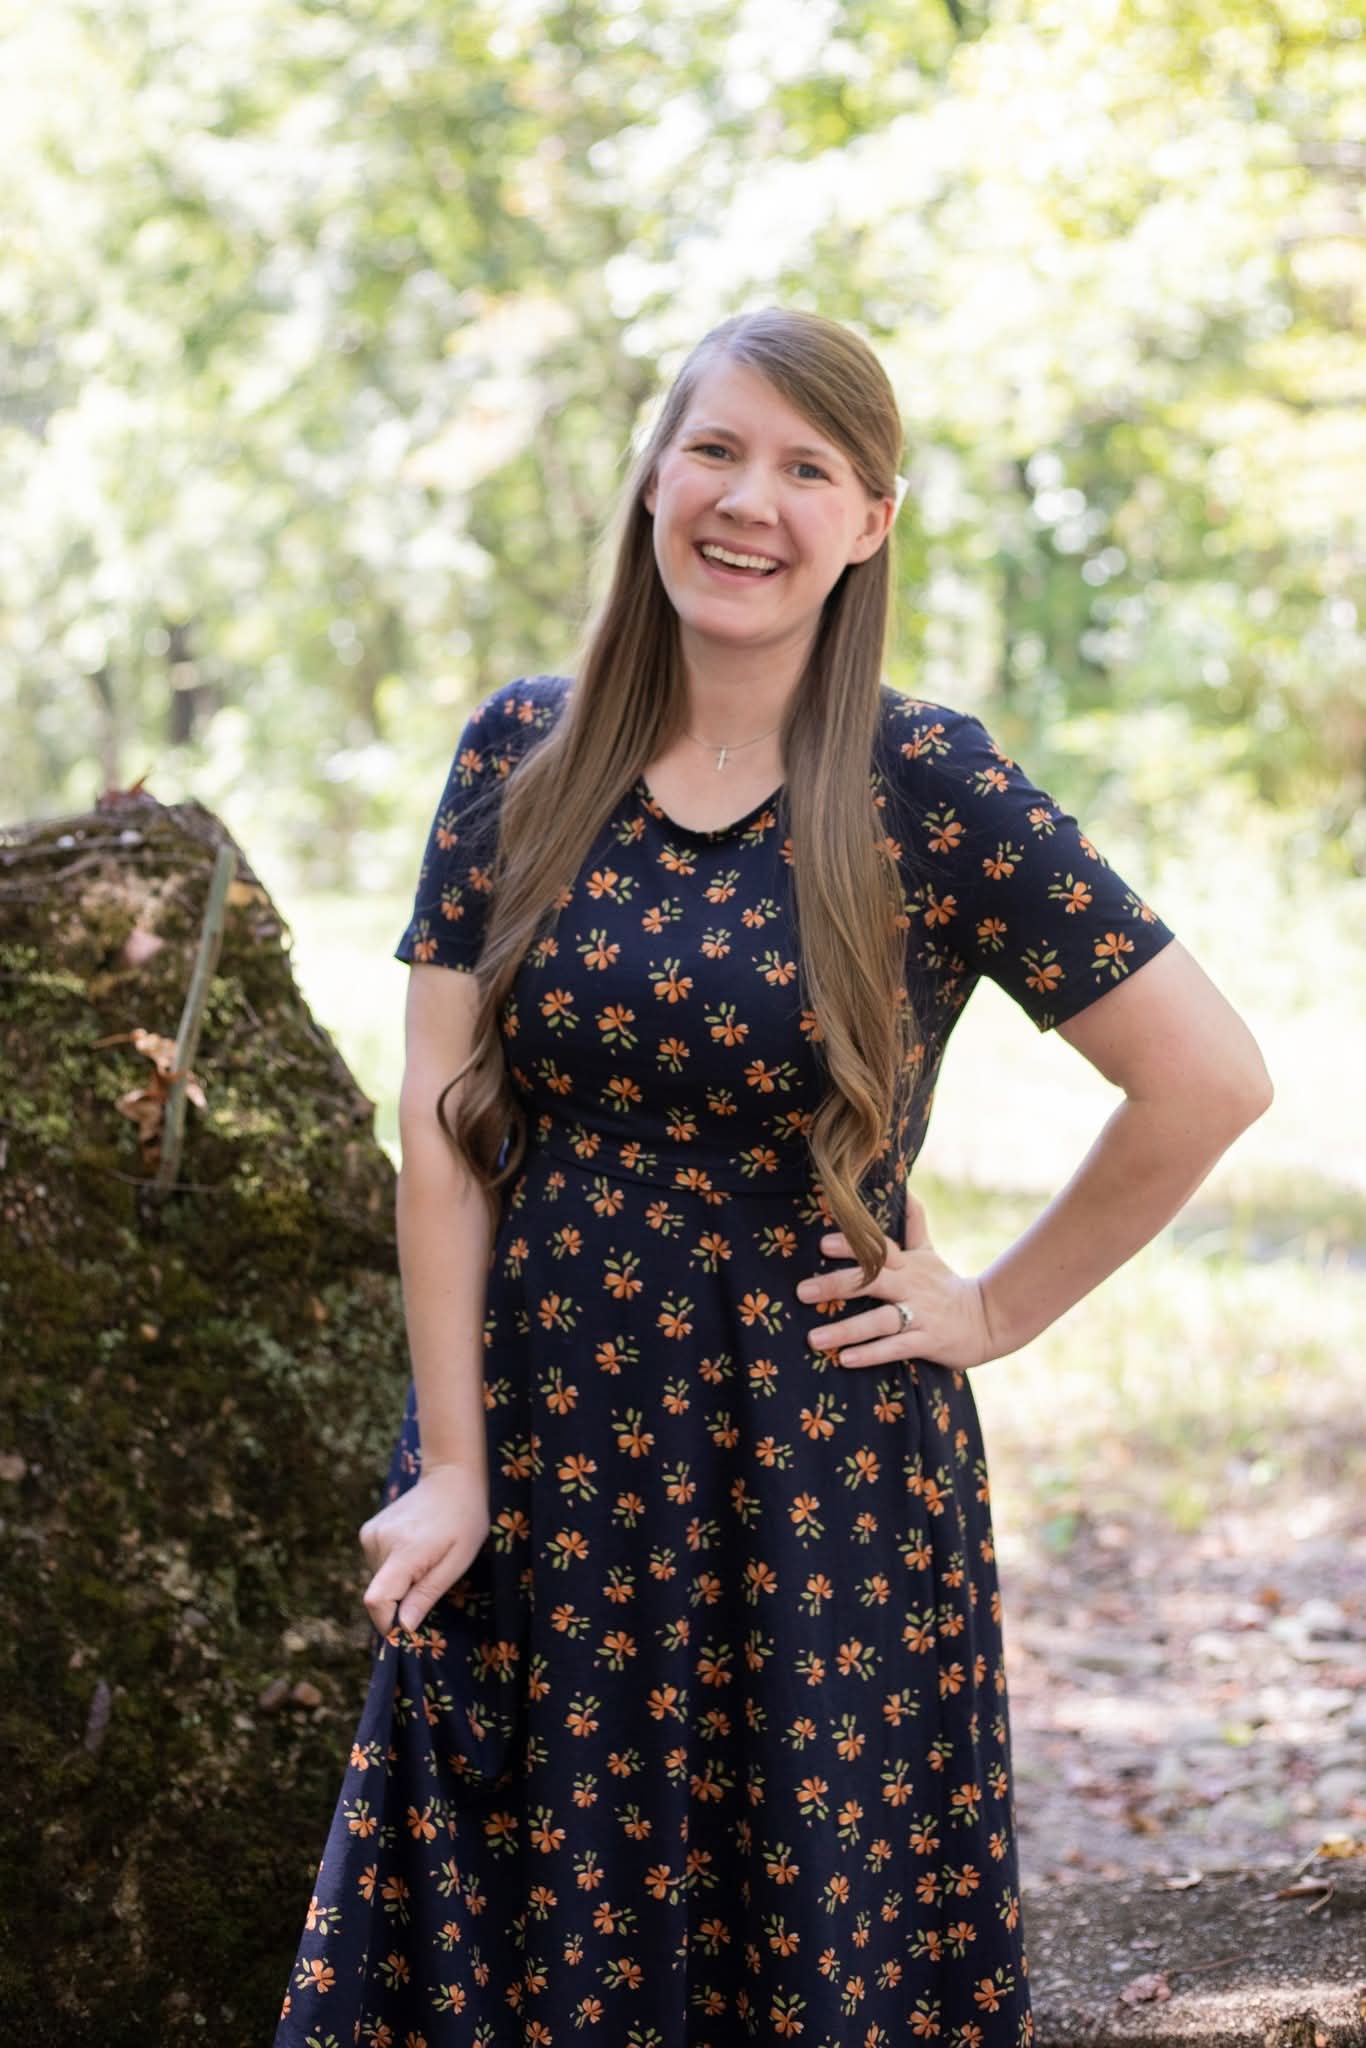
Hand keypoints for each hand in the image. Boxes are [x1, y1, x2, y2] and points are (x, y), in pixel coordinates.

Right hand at [358, 1462, 490, 1637]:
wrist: (452, 1477)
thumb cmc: (465, 1520)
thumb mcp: (457, 1561)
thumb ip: (426, 1594)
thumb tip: (402, 1628)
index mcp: (404, 1551)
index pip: (377, 1600)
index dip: (388, 1623)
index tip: (408, 1629)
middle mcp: (379, 1542)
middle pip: (380, 1594)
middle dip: (402, 1600)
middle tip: (431, 1578)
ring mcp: (370, 1534)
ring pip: (379, 1580)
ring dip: (400, 1582)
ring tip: (426, 1557)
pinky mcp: (368, 1530)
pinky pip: (377, 1565)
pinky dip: (394, 1567)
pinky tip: (414, 1548)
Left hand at [795, 1191, 992, 1372]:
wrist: (987, 1320)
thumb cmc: (945, 1286)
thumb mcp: (929, 1253)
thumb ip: (914, 1223)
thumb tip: (905, 1189)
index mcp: (908, 1263)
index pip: (878, 1248)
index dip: (852, 1245)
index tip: (822, 1244)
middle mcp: (911, 1286)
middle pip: (872, 1281)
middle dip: (836, 1285)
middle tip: (801, 1292)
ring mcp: (920, 1315)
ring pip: (879, 1321)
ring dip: (846, 1330)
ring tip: (813, 1338)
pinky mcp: (927, 1342)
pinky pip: (895, 1348)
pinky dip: (870, 1354)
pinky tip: (844, 1359)